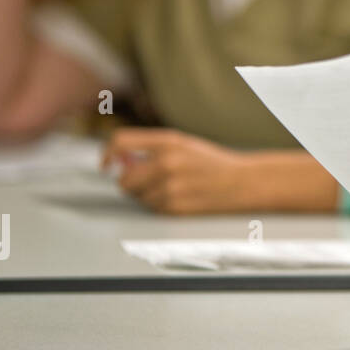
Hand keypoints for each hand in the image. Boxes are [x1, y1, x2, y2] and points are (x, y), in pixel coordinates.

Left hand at [104, 128, 255, 213]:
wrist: (242, 182)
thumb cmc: (212, 162)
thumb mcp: (183, 145)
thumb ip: (150, 149)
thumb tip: (120, 161)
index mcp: (168, 142)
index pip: (120, 142)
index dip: (107, 153)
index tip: (106, 163)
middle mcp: (166, 163)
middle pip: (124, 179)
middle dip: (131, 181)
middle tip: (149, 180)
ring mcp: (169, 187)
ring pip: (137, 196)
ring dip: (147, 194)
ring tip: (173, 187)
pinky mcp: (174, 207)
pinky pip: (151, 208)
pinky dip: (160, 204)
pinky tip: (180, 197)